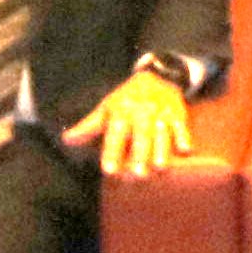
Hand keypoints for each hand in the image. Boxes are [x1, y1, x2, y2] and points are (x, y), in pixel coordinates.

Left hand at [63, 68, 194, 177]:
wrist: (158, 76)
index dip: (111, 152)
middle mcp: (141, 113)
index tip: (109, 170)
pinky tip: (185, 150)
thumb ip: (88, 127)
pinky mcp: (177, 115)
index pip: (115, 134)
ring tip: (159, 168)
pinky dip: (183, 137)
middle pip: (141, 136)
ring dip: (162, 150)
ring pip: (162, 133)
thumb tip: (66, 141)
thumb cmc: (127, 99)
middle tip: (137, 175)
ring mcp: (161, 114)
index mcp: (121, 112)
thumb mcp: (106, 109)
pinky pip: (181, 127)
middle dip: (140, 155)